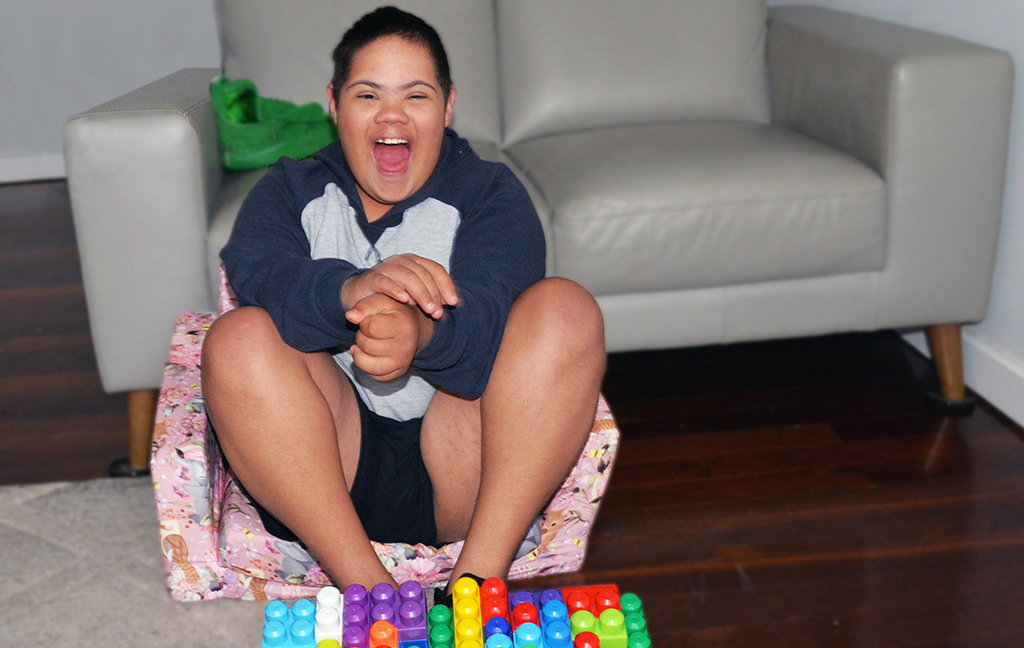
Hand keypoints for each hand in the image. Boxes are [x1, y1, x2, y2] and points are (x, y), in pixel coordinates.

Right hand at [341, 254, 457, 319]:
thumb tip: (454, 302)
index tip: (453, 303)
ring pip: (407, 276)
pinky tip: (405, 300)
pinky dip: (396, 289)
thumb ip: (432, 294)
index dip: (446, 284)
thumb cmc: (391, 294)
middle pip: (423, 274)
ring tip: (428, 309)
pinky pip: (385, 282)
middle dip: (434, 293)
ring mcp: (386, 268)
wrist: (360, 294)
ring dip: (420, 293)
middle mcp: (401, 261)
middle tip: (439, 312)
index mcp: (414, 262)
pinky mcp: (372, 278)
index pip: (435, 268)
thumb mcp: (414, 293)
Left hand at [346, 293, 432, 381]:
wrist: (412, 326)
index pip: (372, 328)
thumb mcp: (380, 302)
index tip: (368, 320)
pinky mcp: (399, 372)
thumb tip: (349, 317)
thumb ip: (363, 306)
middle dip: (361, 338)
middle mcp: (406, 346)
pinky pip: (376, 376)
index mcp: (403, 325)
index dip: (363, 323)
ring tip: (362, 345)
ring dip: (360, 355)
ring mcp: (404, 362)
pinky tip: (370, 355)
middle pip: (369, 347)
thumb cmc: (392, 312)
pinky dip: (368, 367)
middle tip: (366, 332)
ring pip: (370, 366)